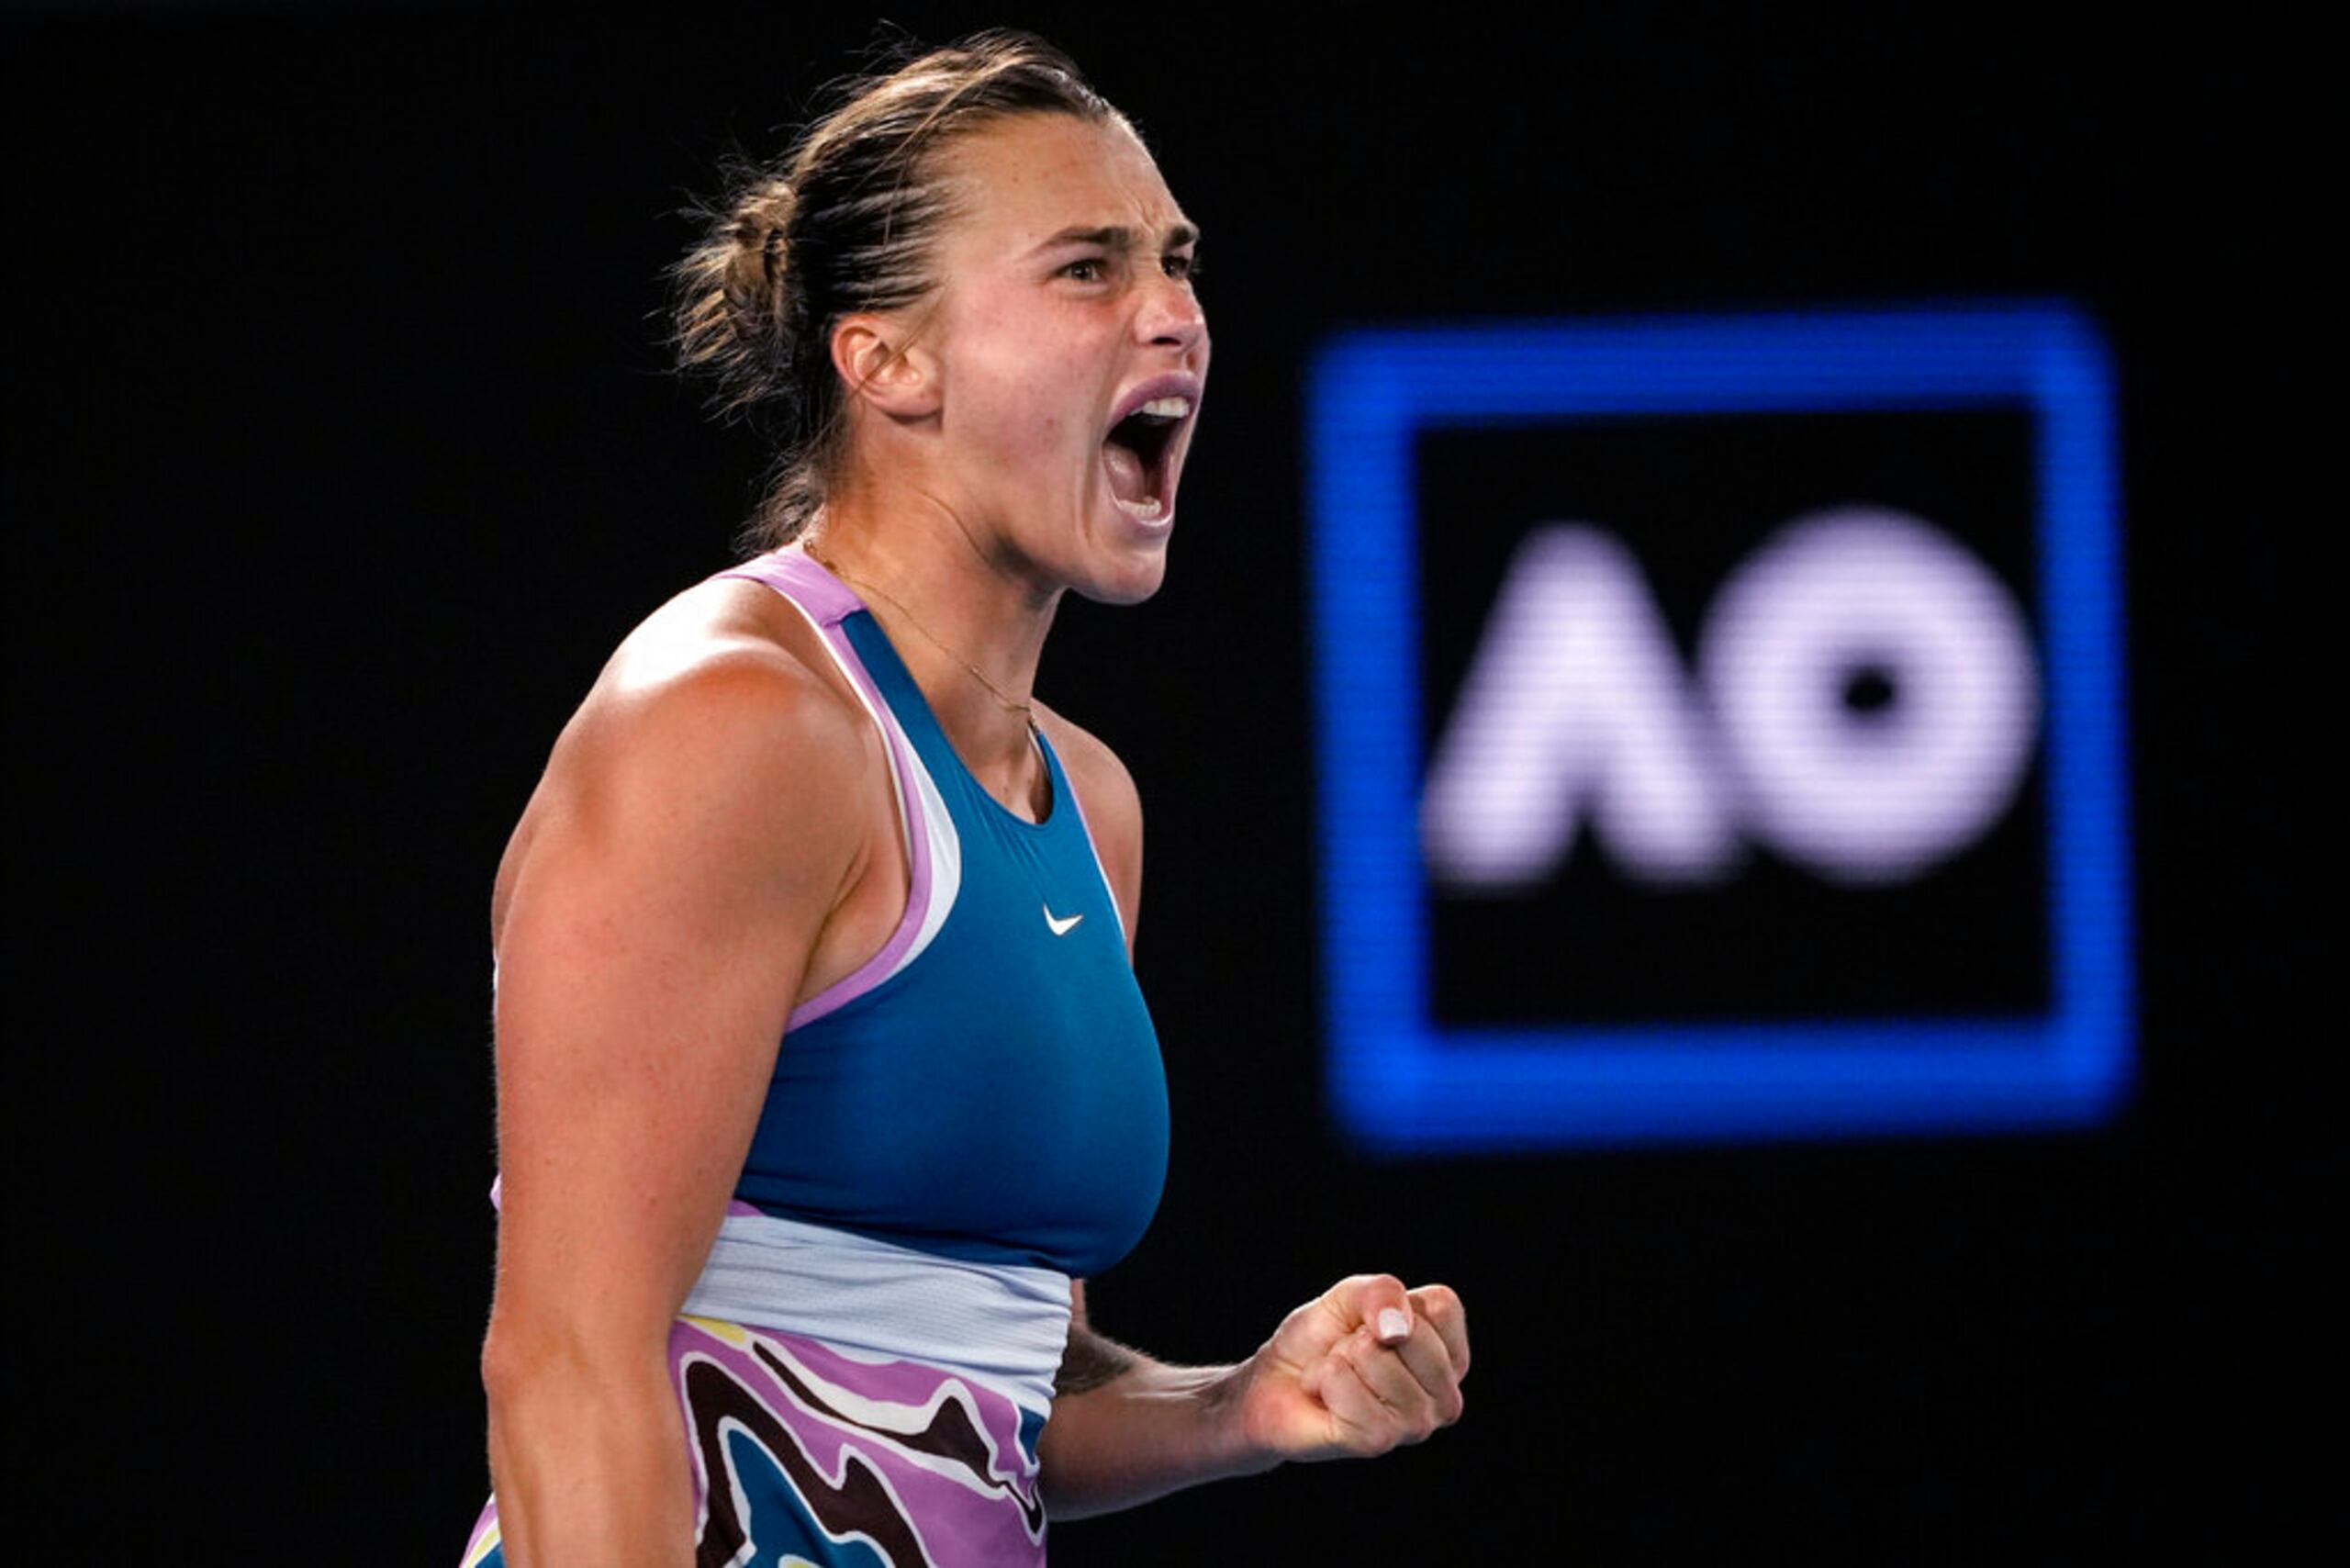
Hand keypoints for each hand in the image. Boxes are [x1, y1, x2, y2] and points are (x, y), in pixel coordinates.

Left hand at [1227, 1274, 1468, 1463]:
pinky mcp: (1379, 1441)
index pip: (1442, 1307)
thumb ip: (1382, 1292)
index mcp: (1451, 1357)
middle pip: (1409, 1332)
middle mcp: (1445, 1397)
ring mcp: (1416, 1424)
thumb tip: (1396, 1328)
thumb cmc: (1323, 1339)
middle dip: (1363, 1332)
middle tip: (1349, 1354)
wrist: (1277, 1382)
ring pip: (1373, 1356)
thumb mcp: (1352, 1296)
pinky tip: (1324, 1396)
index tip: (1373, 1325)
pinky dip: (1321, 1378)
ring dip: (1338, 1357)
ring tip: (1337, 1375)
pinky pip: (1343, 1384)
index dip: (1392, 1303)